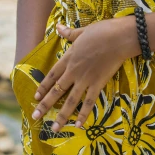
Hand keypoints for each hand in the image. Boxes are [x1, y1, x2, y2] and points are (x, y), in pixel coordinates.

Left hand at [31, 17, 138, 131]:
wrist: (119, 38)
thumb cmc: (101, 31)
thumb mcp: (82, 31)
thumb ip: (69, 33)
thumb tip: (58, 27)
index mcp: (69, 58)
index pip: (52, 75)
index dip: (43, 86)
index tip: (36, 96)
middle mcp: (74, 71)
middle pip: (56, 91)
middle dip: (45, 105)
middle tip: (35, 116)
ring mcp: (85, 79)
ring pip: (70, 101)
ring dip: (61, 115)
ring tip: (54, 128)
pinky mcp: (98, 84)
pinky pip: (89, 102)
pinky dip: (83, 114)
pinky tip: (79, 125)